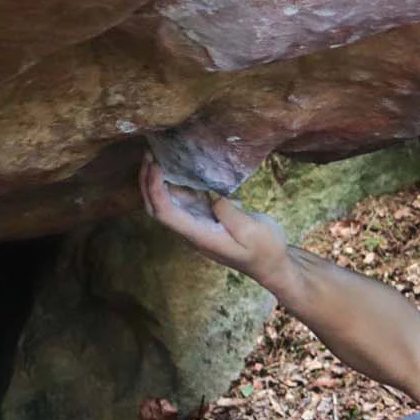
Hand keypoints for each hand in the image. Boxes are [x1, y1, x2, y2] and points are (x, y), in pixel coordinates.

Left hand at [138, 155, 289, 281]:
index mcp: (200, 235)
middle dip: (147, 183)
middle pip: (158, 209)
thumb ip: (230, 214)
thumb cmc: (265, 250)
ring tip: (157, 156)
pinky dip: (176, 184)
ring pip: (168, 204)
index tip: (156, 165)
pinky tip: (178, 167)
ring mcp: (198, 225)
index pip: (166, 214)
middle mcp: (193, 231)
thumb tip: (215, 198)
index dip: (155, 190)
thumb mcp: (253, 231)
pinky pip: (184, 201)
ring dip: (157, 182)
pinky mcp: (207, 219)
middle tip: (148, 155)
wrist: (272, 265)